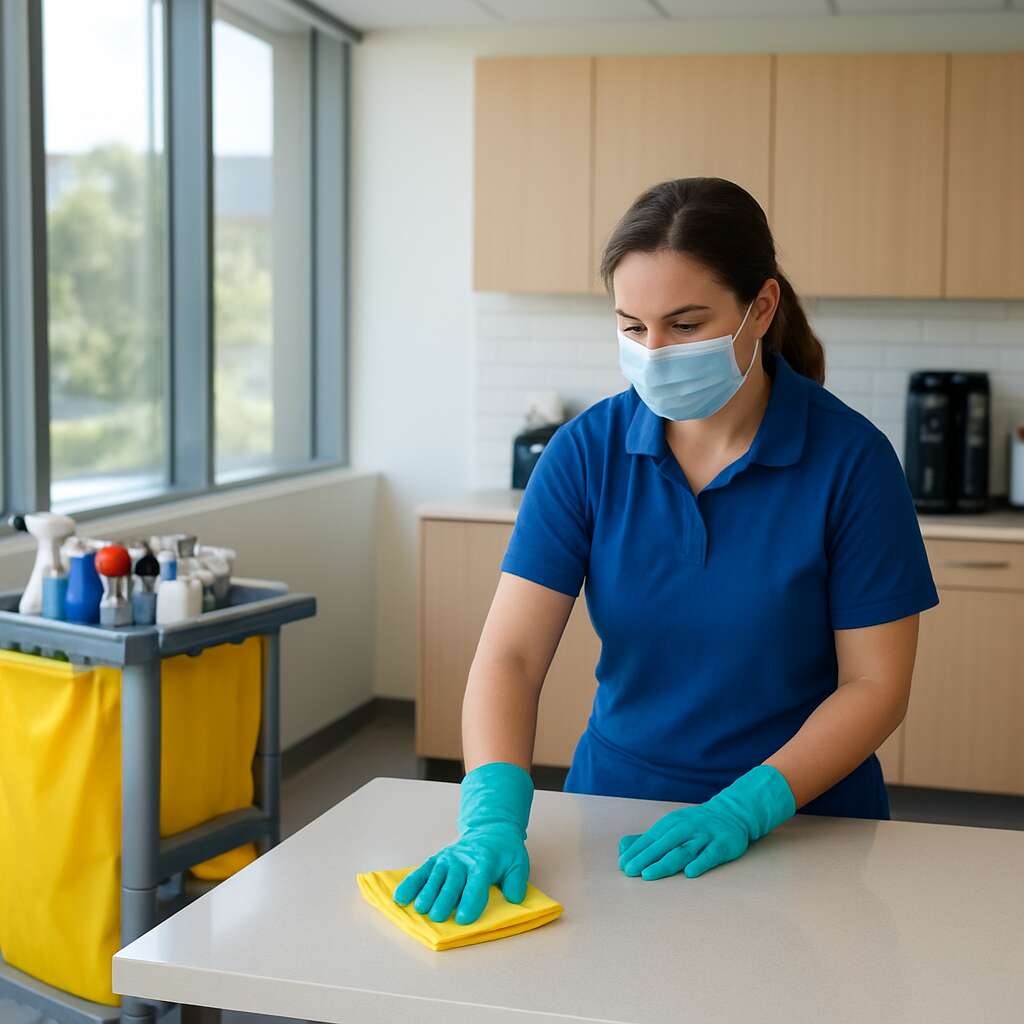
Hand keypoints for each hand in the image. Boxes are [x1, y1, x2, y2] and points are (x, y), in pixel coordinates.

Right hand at [393, 761, 533, 925]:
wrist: (490, 829)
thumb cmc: (504, 852)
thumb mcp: (518, 863)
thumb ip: (516, 882)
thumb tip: (513, 898)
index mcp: (483, 863)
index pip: (476, 884)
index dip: (470, 901)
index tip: (463, 918)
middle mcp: (462, 861)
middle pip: (451, 883)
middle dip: (444, 900)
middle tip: (438, 917)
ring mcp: (447, 860)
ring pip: (434, 877)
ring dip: (426, 893)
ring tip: (420, 909)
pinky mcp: (436, 860)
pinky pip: (421, 872)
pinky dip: (410, 883)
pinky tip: (400, 897)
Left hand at [618, 764, 795, 880]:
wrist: (731, 813)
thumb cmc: (694, 825)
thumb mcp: (670, 826)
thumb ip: (648, 838)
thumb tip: (622, 847)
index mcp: (671, 824)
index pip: (650, 839)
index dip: (636, 852)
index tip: (623, 865)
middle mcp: (685, 829)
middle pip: (663, 846)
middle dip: (645, 858)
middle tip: (630, 871)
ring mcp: (704, 836)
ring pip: (683, 851)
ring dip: (665, 863)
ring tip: (649, 874)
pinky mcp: (722, 845)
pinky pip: (710, 855)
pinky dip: (700, 863)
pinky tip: (690, 874)